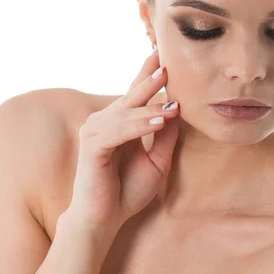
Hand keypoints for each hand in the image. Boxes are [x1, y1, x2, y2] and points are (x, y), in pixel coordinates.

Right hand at [65, 50, 179, 237]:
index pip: (136, 93)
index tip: (165, 55)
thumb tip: (180, 108)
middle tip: (168, 65)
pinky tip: (159, 122)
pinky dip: (139, 125)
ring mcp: (96, 131)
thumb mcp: (157, 161)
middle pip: (131, 95)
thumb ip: (166, 135)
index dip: (148, 74)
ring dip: (151, 107)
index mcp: (121, 123)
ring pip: (127, 112)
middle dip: (149, 79)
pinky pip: (119, 130)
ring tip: (175, 105)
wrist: (105, 219)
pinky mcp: (92, 146)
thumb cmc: (128, 190)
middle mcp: (105, 121)